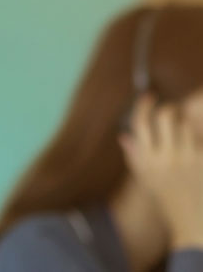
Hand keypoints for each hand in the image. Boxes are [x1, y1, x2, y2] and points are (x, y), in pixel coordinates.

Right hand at [120, 94, 202, 249]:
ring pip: (186, 125)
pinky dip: (196, 136)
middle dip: (168, 109)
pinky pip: (199, 138)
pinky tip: (193, 140)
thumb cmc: (166, 200)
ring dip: (184, 123)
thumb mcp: (145, 179)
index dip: (143, 106)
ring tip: (183, 130)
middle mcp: (166, 158)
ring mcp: (187, 160)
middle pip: (166, 117)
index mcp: (147, 160)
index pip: (141, 124)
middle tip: (170, 111)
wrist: (192, 222)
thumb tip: (123, 136)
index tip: (148, 97)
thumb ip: (134, 156)